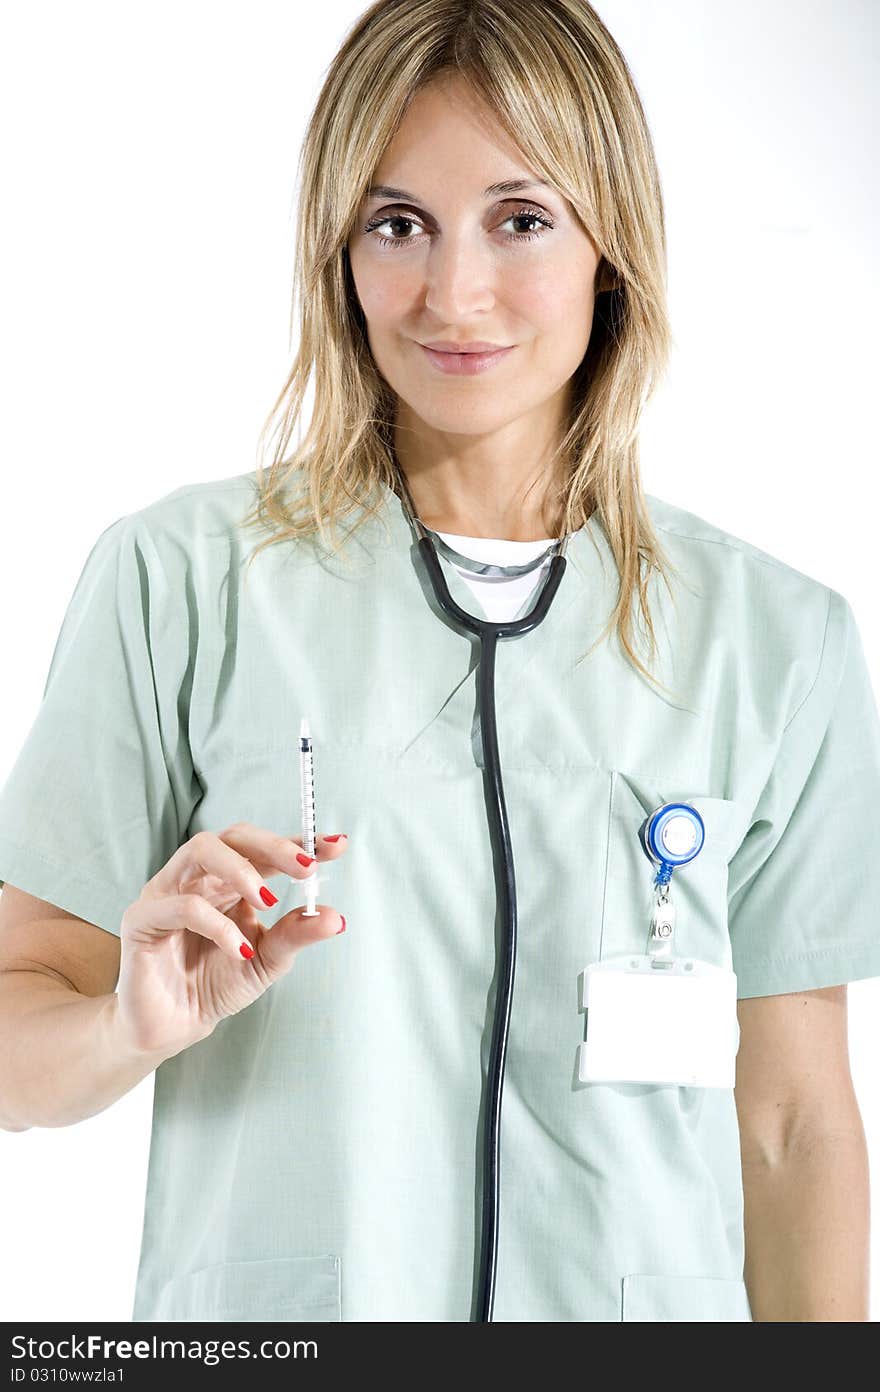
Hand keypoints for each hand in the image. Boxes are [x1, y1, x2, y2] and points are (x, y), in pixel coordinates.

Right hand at [117, 823, 348, 1057]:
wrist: (175, 1027)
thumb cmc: (217, 984)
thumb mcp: (268, 959)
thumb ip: (296, 935)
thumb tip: (335, 917)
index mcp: (230, 881)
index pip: (264, 849)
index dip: (299, 842)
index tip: (337, 846)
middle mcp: (198, 877)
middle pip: (232, 835)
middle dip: (273, 845)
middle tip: (306, 867)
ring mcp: (167, 891)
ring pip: (200, 849)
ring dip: (241, 869)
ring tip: (268, 900)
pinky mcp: (142, 918)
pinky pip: (181, 905)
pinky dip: (217, 924)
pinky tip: (239, 949)